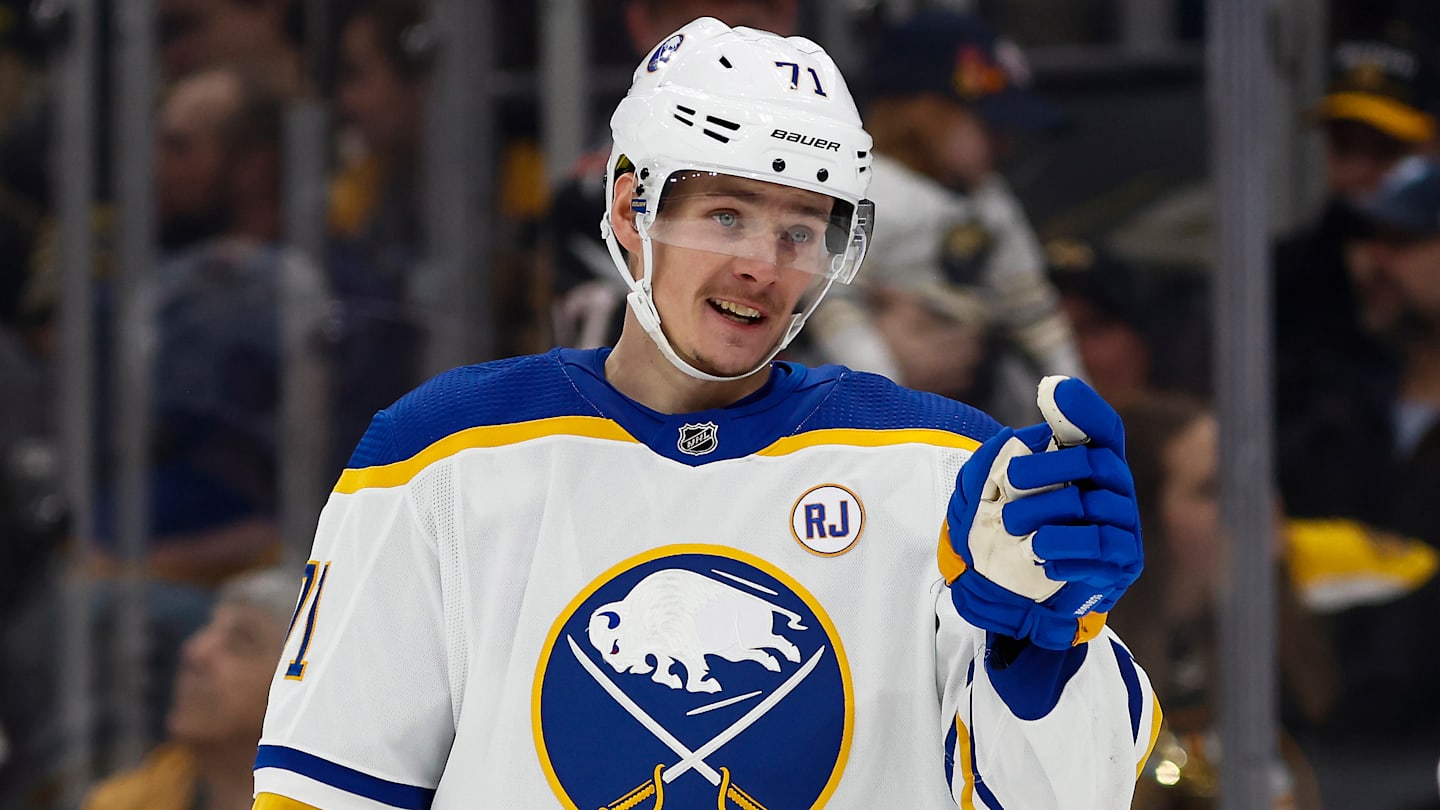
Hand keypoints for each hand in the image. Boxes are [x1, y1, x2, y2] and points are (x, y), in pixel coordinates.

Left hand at [944, 376, 1142, 649]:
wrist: (1032, 597)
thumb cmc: (1025, 533)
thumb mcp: (1008, 494)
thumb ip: (1010, 462)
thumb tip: (1008, 437)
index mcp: (1095, 465)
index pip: (1104, 428)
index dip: (1085, 408)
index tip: (1052, 390)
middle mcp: (1117, 490)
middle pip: (1092, 462)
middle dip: (1048, 466)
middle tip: (1011, 476)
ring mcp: (1125, 527)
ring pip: (1090, 507)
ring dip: (1044, 513)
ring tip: (1012, 525)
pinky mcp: (1124, 562)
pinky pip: (1097, 549)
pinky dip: (1064, 549)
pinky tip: (1040, 554)